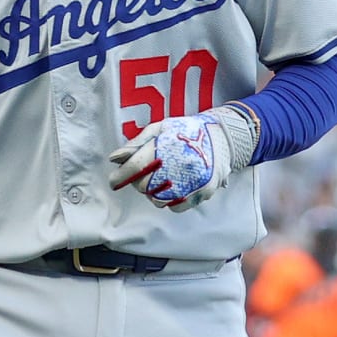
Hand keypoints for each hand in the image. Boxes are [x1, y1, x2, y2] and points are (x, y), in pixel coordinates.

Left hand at [109, 104, 256, 211]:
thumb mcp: (159, 129)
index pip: (136, 167)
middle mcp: (180, 166)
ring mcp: (193, 181)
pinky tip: (171, 188)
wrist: (222, 137)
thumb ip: (136, 144)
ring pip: (158, 199)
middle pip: (144, 186)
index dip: (120, 176)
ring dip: (152, 192)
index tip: (114, 181)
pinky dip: (169, 200)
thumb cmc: (185, 131)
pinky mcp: (203, 192)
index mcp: (167, 147)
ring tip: (159, 179)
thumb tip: (115, 159)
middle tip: (143, 174)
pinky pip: (176, 207)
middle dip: (138, 182)